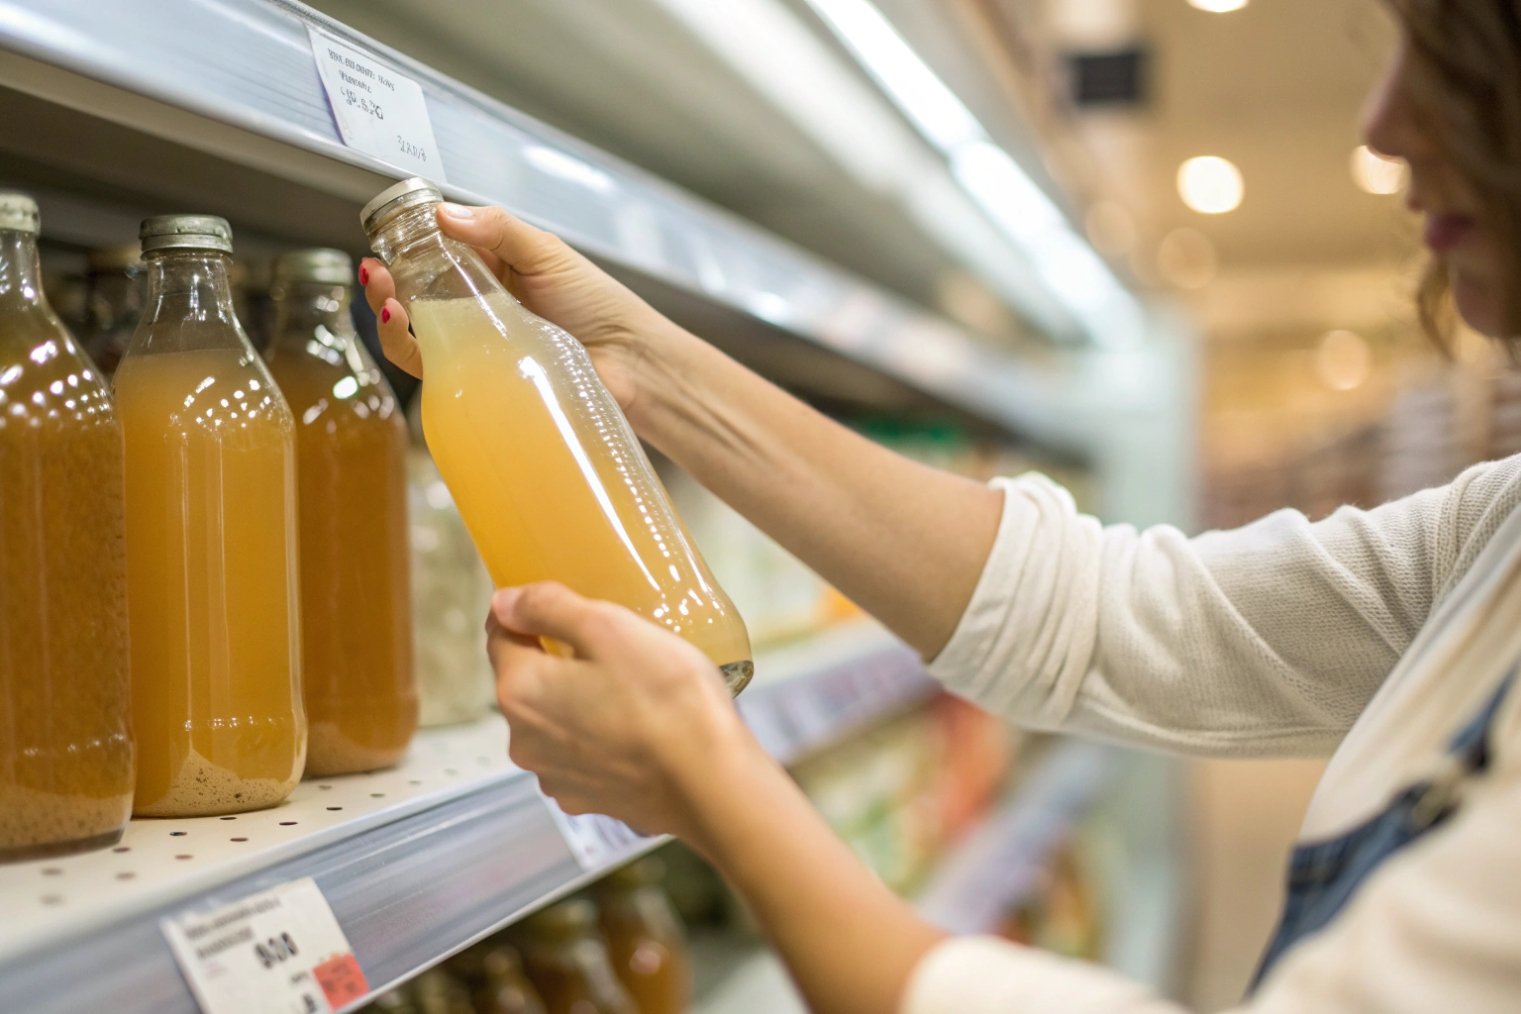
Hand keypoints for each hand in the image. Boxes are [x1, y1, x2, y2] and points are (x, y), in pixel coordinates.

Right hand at [359, 203, 685, 422]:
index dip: (405, 244)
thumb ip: (498, 231)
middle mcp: (480, 307)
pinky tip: (403, 330)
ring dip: (390, 315)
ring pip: (417, 332)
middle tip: (376, 271)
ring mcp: (478, 345)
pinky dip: (410, 350)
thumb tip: (444, 214)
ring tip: (387, 300)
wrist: (632, 364)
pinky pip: (435, 369)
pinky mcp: (481, 381)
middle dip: (388, 281)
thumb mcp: (548, 253)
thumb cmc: (599, 305)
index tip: (383, 235)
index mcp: (494, 268)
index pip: (436, 252)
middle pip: (416, 293)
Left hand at [486, 581, 759, 841]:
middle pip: (526, 680)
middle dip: (556, 657)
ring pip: (553, 718)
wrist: (710, 784)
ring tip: (629, 684)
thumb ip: (549, 608)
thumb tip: (504, 601)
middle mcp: (523, 739)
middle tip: (608, 641)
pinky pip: (580, 753)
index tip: (559, 602)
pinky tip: (637, 726)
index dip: (525, 612)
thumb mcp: (609, 627)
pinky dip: (597, 735)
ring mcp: (554, 776)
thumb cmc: (665, 699)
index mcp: (520, 690)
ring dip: (577, 698)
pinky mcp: (587, 799)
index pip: (499, 636)